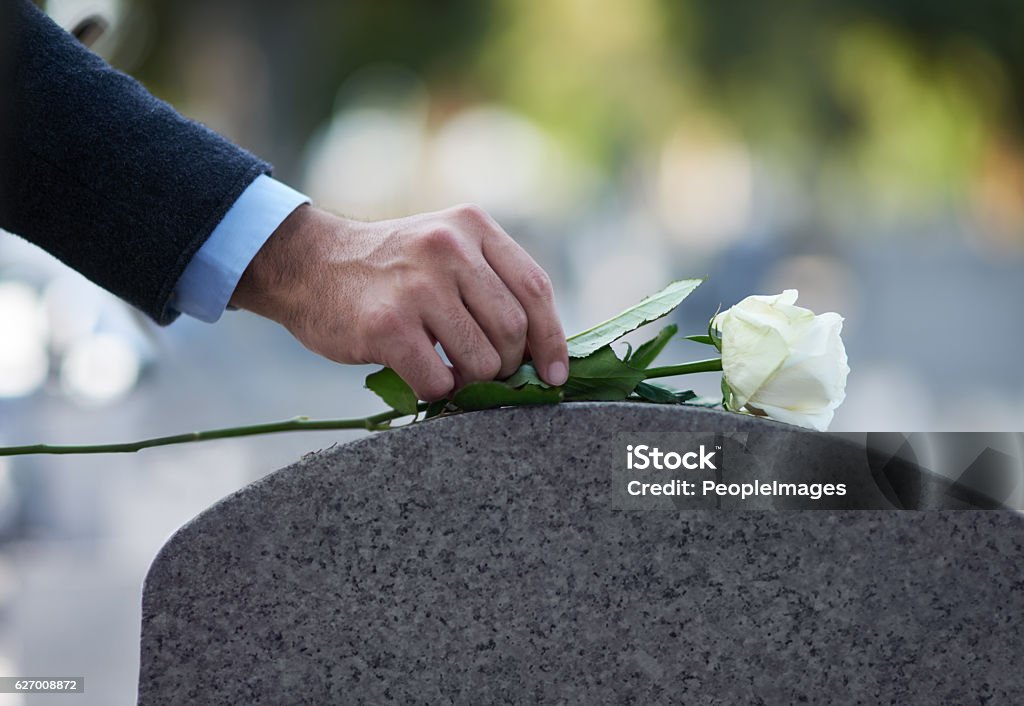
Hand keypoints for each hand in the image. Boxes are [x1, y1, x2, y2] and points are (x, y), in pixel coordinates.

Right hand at [229, 203, 568, 400]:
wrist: (308, 264)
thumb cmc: (388, 270)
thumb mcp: (444, 248)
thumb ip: (489, 282)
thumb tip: (543, 350)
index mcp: (472, 226)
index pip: (535, 288)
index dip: (552, 339)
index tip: (555, 373)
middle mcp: (449, 248)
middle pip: (513, 329)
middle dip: (508, 365)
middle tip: (485, 372)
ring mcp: (418, 286)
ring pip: (482, 360)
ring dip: (472, 382)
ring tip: (451, 374)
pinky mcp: (388, 325)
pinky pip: (438, 381)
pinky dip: (438, 392)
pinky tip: (423, 378)